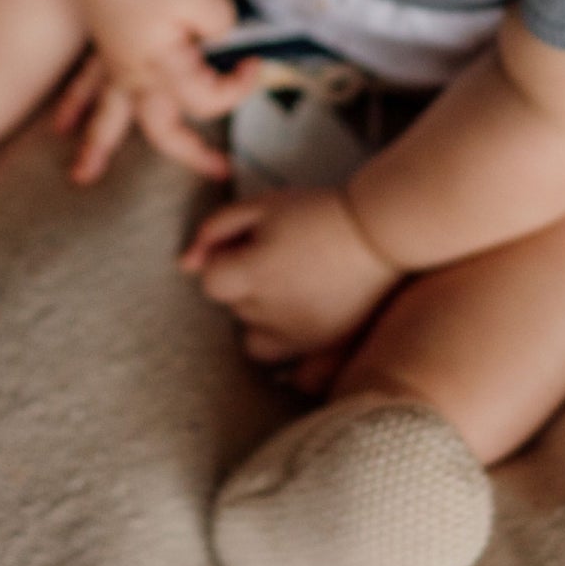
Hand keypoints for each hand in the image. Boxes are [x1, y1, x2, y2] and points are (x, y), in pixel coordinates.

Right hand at [52, 0, 261, 183]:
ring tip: (84, 178)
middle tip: (217, 172)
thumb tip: (218, 39)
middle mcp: (136, 74)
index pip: (208, 99)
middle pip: (163, 129)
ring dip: (96, 146)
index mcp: (162, 67)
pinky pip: (85, 81)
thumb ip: (220, 27)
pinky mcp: (104, 42)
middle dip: (190, 153)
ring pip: (107, 114)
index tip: (256, 63)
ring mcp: (115, 60)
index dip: (239, 87)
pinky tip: (60, 126)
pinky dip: (73, 104)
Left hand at [178, 185, 401, 364]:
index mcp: (255, 273)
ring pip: (253, 339)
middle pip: (234, 308)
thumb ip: (215, 230)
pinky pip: (284, 359)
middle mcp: (273, 312)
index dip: (225, 261)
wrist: (380, 233)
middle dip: (246, 284)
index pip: (211, 283)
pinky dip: (284, 340)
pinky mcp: (322, 348)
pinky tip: (300, 311)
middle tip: (281, 257)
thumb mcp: (262, 205)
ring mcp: (298, 336)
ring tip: (290, 287)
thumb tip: (185, 264)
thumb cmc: (316, 212)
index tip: (251, 246)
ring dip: (261, 316)